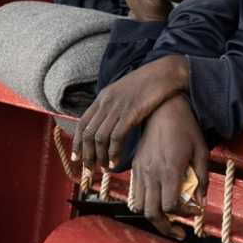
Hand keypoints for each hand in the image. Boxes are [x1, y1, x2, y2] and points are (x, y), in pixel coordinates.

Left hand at [72, 55, 190, 171]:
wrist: (165, 72)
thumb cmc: (150, 84)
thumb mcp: (125, 92)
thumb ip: (115, 106)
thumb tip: (109, 125)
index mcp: (103, 97)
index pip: (82, 123)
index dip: (77, 143)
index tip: (76, 158)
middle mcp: (107, 102)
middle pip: (88, 133)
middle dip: (86, 155)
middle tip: (90, 170)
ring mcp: (118, 107)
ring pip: (100, 138)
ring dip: (100, 157)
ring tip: (104, 168)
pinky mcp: (131, 112)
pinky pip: (116, 137)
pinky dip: (114, 152)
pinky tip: (115, 162)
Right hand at [130, 95, 209, 238]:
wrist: (163, 108)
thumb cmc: (186, 128)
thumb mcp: (201, 151)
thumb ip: (201, 178)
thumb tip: (200, 202)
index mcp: (169, 169)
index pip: (171, 205)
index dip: (184, 215)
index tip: (195, 212)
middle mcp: (151, 172)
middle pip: (152, 212)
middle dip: (166, 227)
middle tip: (179, 232)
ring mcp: (140, 170)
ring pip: (139, 206)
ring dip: (154, 217)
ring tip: (168, 219)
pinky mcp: (135, 166)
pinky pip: (135, 193)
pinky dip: (144, 203)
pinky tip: (158, 200)